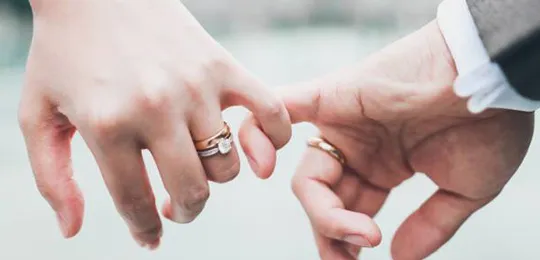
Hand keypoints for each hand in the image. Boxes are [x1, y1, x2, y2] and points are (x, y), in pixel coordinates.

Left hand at [19, 0, 290, 247]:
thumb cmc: (64, 53)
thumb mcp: (38, 113)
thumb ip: (52, 179)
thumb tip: (73, 231)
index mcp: (107, 124)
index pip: (136, 202)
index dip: (144, 229)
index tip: (149, 236)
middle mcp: (156, 107)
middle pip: (192, 192)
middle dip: (184, 212)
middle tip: (172, 205)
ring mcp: (195, 86)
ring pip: (227, 166)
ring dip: (212, 178)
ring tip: (193, 163)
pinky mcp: (222, 65)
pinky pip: (269, 113)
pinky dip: (274, 140)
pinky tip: (256, 150)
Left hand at [260, 21, 531, 258]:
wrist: (493, 77)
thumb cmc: (490, 125)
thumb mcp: (464, 189)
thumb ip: (431, 225)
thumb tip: (400, 259)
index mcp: (383, 165)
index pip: (349, 209)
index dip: (346, 239)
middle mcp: (356, 147)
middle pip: (323, 199)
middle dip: (332, 234)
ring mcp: (340, 123)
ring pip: (308, 177)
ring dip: (324, 213)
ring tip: (355, 235)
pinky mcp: (330, 96)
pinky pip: (281, 109)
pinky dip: (260, 133)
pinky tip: (264, 167)